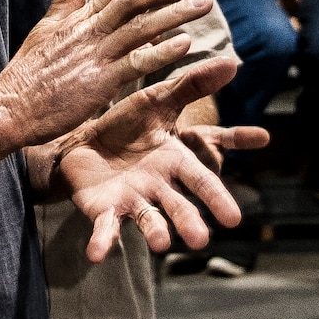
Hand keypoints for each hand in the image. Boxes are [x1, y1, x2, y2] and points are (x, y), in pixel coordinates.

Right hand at [0, 0, 216, 147]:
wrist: (10, 109)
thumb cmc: (28, 74)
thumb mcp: (45, 28)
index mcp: (80, 18)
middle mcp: (91, 32)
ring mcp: (96, 56)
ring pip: (142, 26)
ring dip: (176, 12)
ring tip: (204, 2)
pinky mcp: (100, 83)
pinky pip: (136, 62)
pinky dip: (161, 51)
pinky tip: (185, 44)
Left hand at [59, 60, 266, 260]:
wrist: (83, 140)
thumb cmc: (127, 124)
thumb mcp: (158, 100)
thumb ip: (192, 85)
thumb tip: (233, 63)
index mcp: (174, 163)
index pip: (201, 179)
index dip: (217, 197)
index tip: (235, 218)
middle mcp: (158, 187)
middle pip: (178, 205)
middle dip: (190, 221)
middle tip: (202, 240)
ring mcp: (132, 201)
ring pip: (147, 220)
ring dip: (154, 233)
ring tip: (162, 245)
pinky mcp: (104, 211)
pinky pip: (104, 228)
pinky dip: (102, 242)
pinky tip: (96, 255)